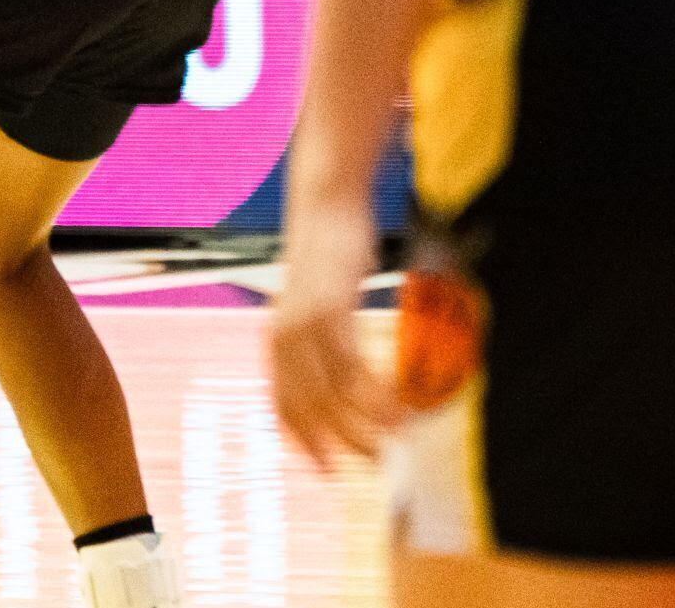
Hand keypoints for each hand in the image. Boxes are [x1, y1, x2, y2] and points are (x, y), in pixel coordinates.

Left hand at [267, 194, 395, 467]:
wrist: (326, 205)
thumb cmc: (327, 254)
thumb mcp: (318, 301)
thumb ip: (325, 336)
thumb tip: (346, 371)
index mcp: (276, 339)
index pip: (283, 404)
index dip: (303, 440)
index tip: (326, 469)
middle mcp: (283, 336)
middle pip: (308, 407)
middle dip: (338, 442)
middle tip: (371, 466)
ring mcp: (304, 324)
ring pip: (332, 392)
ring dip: (363, 423)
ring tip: (392, 444)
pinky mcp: (330, 310)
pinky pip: (352, 363)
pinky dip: (375, 391)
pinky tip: (398, 407)